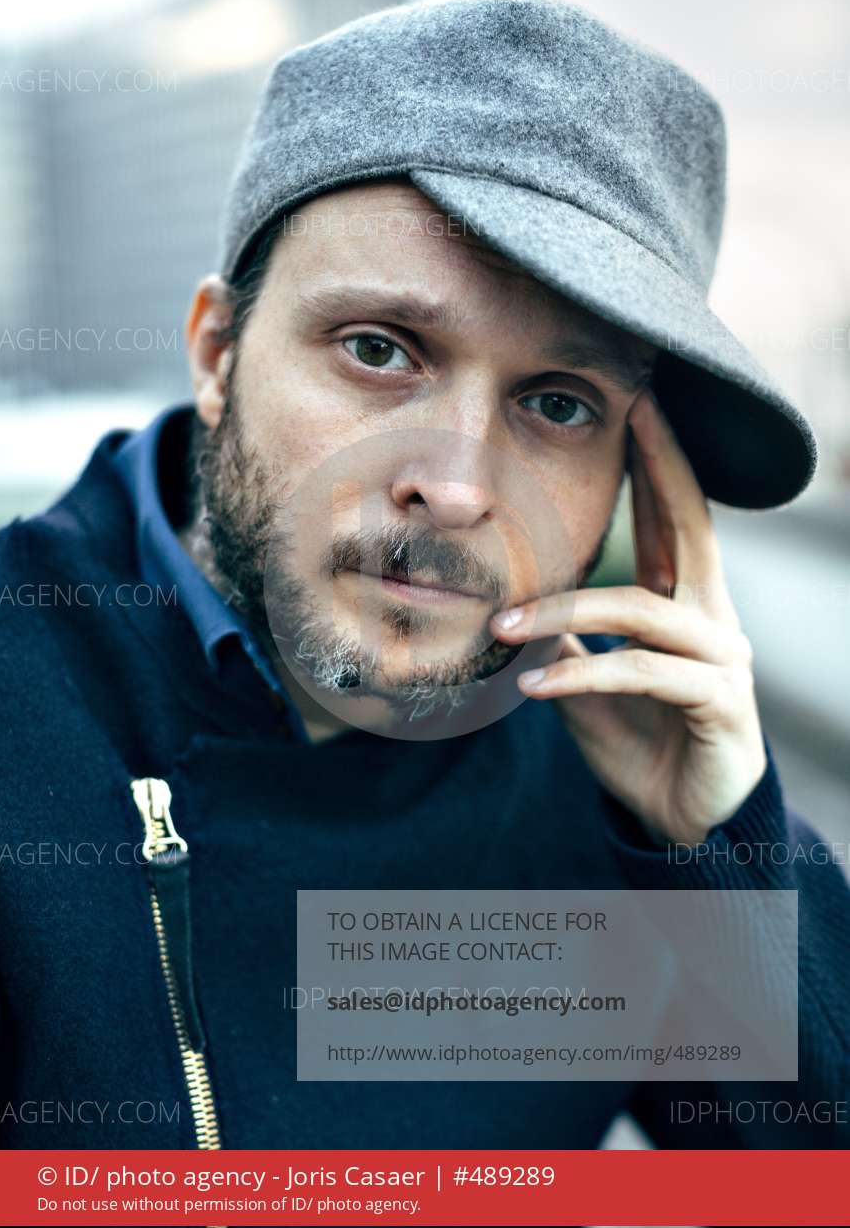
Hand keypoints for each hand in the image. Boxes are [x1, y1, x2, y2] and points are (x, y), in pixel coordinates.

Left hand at [490, 390, 766, 846]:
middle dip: (664, 467)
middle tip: (637, 409)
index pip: (678, 520)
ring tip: (503, 629)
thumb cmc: (638, 742)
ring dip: (566, 613)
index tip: (641, 405)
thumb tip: (515, 600)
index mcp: (688, 606)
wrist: (677, 821)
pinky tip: (534, 689)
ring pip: (642, 612)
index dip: (661, 464)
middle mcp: (714, 621)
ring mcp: (723, 662)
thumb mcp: (588, 682)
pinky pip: (641, 674)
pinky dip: (582, 677)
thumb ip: (565, 638)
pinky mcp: (718, 705)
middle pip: (694, 528)